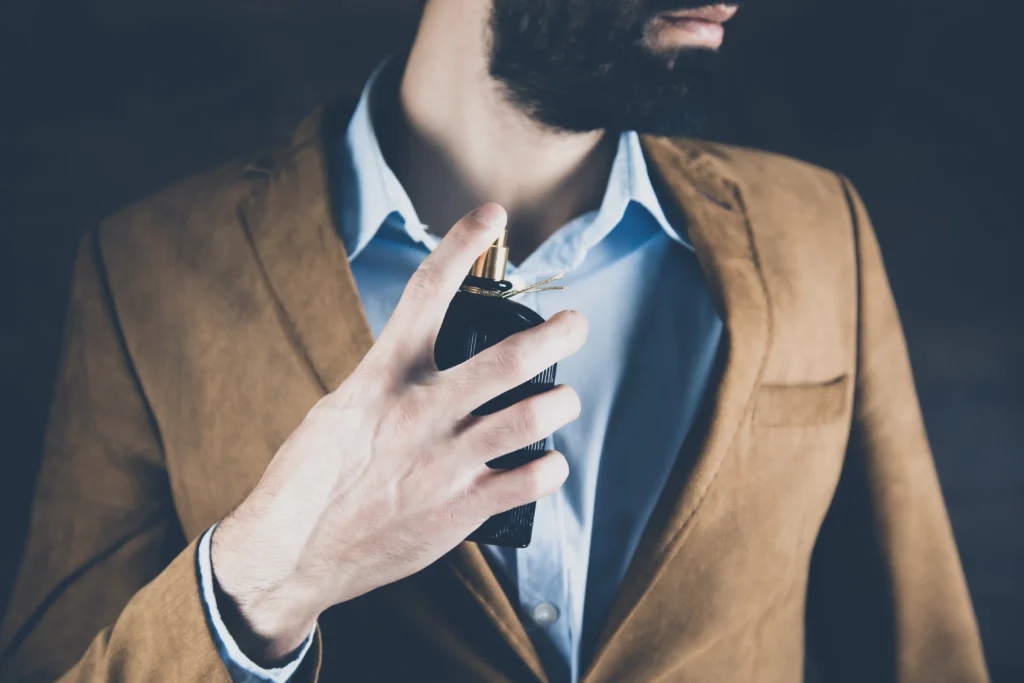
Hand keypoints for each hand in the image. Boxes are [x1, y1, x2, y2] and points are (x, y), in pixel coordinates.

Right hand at [211, 203, 586, 660]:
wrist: (294, 552)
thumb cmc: (312, 478)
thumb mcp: (340, 411)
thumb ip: (387, 381)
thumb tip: (421, 359)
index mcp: (384, 378)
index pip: (427, 293)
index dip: (462, 246)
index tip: (492, 217)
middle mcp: (421, 413)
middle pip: (508, 358)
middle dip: (556, 334)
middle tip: (575, 323)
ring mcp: (446, 463)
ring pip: (530, 417)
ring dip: (561, 402)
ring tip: (565, 398)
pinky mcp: (461, 511)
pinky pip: (528, 481)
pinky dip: (550, 468)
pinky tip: (550, 463)